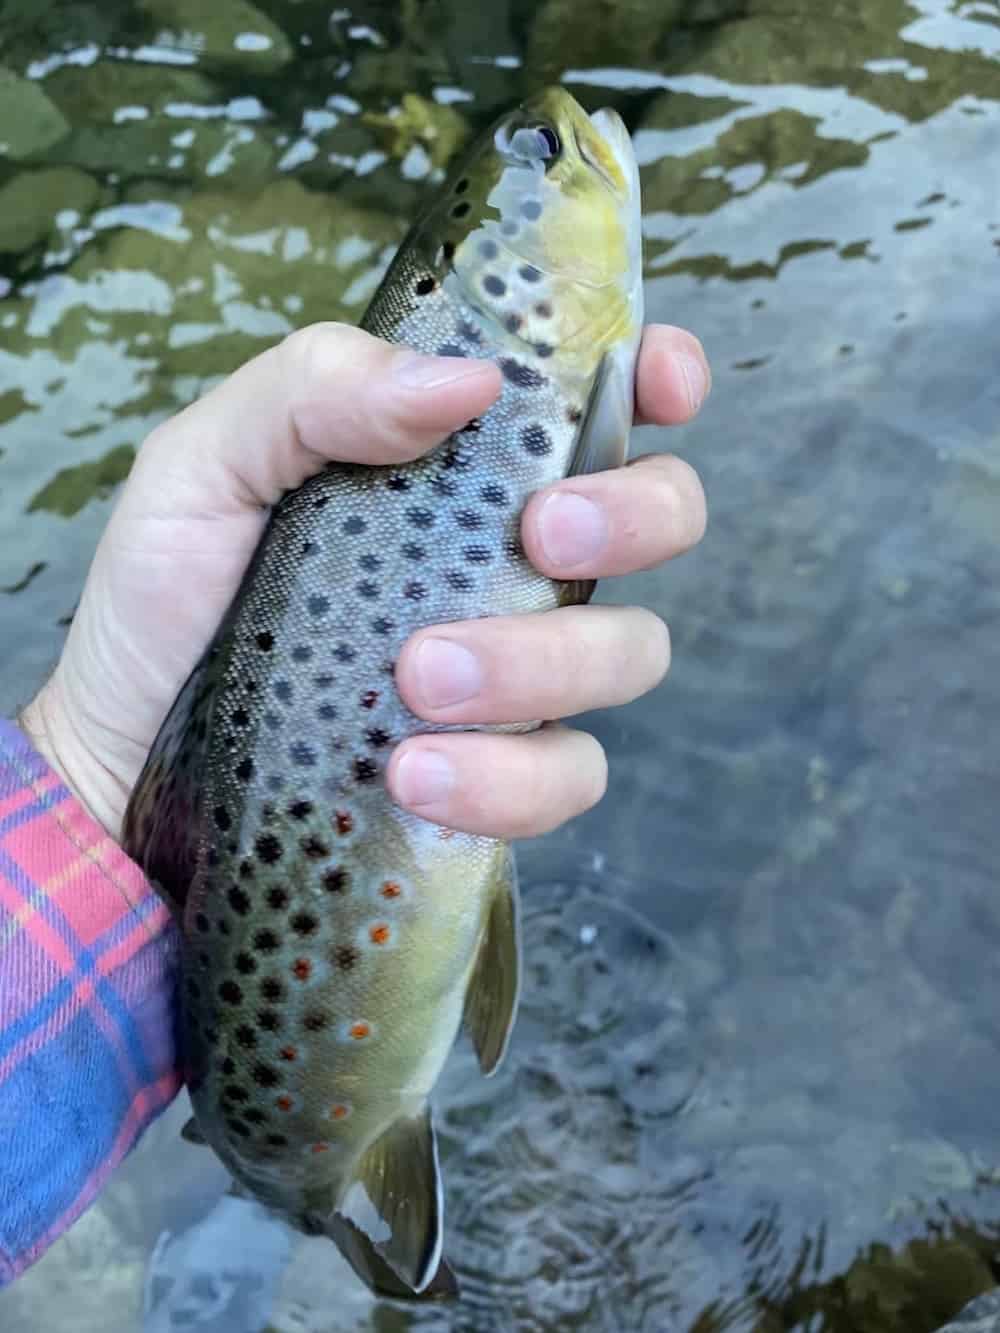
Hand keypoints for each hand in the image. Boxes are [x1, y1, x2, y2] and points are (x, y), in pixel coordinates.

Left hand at [20, 322, 707, 842]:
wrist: (125, 758)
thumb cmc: (171, 598)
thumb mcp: (207, 464)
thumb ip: (316, 389)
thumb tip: (466, 379)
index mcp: (461, 469)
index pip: (602, 405)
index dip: (660, 378)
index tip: (658, 384)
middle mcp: (513, 562)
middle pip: (664, 517)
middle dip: (632, 517)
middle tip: (540, 535)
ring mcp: (519, 674)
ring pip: (627, 652)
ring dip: (543, 662)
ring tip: (418, 676)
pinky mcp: (500, 778)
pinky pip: (568, 776)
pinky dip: (505, 779)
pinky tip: (412, 774)